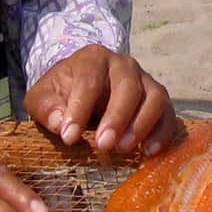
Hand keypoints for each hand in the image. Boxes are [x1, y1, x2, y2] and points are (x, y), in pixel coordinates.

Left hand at [24, 45, 182, 157]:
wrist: (80, 87)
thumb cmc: (61, 94)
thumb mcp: (43, 98)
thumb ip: (47, 108)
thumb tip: (60, 124)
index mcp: (93, 59)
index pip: (89, 80)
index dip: (80, 109)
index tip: (69, 138)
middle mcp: (124, 65)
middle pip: (128, 86)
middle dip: (117, 117)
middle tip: (104, 145)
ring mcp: (146, 81)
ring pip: (155, 97)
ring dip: (142, 125)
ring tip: (124, 149)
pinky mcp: (158, 99)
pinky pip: (168, 114)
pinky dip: (162, 133)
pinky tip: (149, 152)